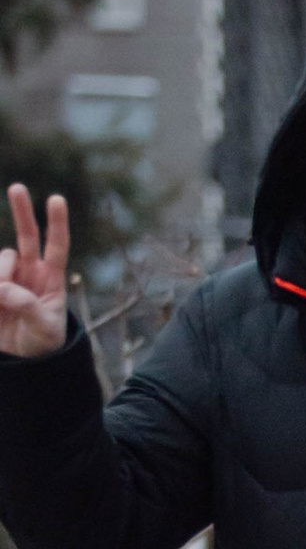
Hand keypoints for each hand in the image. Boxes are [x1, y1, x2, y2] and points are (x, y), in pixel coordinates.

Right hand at [0, 185, 70, 360]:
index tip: (56, 199)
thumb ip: (28, 307)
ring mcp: (8, 277)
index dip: (57, 223)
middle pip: (27, 236)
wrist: (23, 361)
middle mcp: (30, 273)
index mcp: (52, 279)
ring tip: (2, 302)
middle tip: (17, 187)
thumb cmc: (42, 344)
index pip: (57, 246)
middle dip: (22, 211)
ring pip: (1, 259)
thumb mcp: (44, 329)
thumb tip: (4, 289)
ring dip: (1, 275)